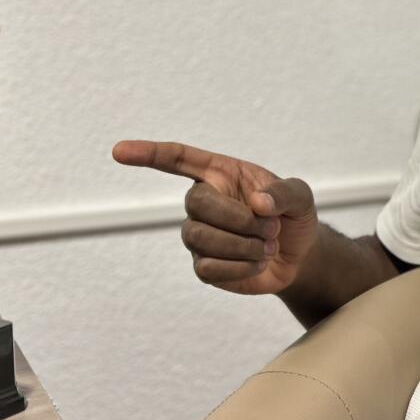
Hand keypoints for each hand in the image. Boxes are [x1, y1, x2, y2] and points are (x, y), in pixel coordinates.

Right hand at [112, 140, 319, 295]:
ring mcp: (200, 234)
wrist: (299, 256)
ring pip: (199, 238)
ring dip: (242, 245)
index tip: (118, 151)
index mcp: (221, 174)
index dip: (148, 154)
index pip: (178, 159)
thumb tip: (258, 202)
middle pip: (195, 204)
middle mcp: (204, 201)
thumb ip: (284, 192)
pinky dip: (239, 268)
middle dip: (237, 218)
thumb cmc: (294, 216)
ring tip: (267, 245)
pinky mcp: (204, 265)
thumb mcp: (301, 196)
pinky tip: (256, 263)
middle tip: (271, 228)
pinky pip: (207, 267)